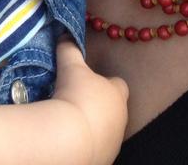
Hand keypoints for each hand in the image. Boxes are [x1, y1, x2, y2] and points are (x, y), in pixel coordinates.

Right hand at [52, 40, 129, 164]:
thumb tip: (66, 34)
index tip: (89, 82)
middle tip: (77, 102)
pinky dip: (87, 143)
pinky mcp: (104, 158)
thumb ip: (70, 49)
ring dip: (94, 126)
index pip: (119, 85)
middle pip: (115, 109)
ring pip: (107, 130)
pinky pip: (97, 148)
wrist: (71, 137)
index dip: (106, 83)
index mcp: (117, 94)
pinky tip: (71, 138)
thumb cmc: (76, 96)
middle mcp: (121, 118)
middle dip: (100, 106)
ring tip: (72, 122)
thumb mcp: (70, 67)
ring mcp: (114, 141)